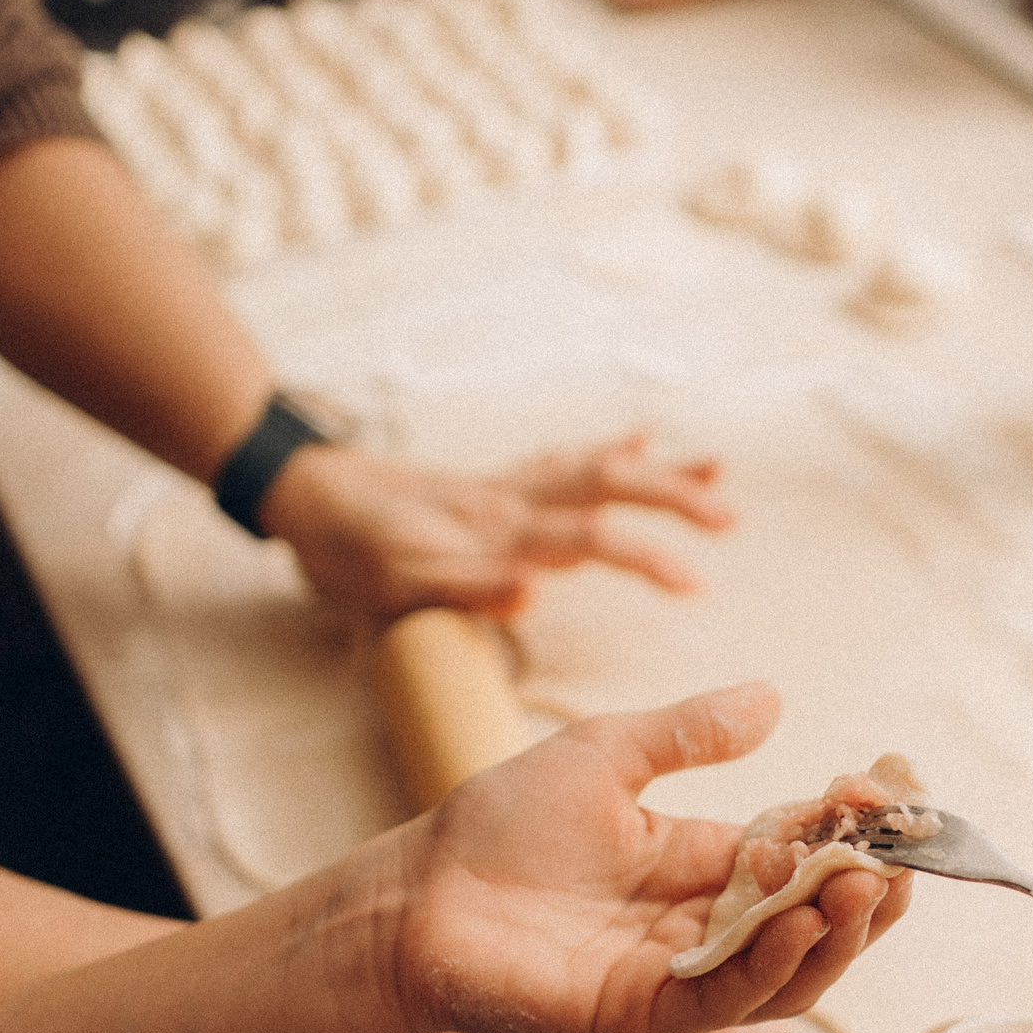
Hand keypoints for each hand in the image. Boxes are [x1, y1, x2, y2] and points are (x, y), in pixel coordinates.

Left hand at [265, 434, 733, 618]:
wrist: (301, 491)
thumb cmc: (341, 549)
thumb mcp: (388, 586)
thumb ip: (460, 586)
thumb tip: (534, 591)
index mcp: (494, 531)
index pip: (586, 539)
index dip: (644, 556)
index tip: (695, 581)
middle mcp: (510, 502)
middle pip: (606, 489)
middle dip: (673, 498)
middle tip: (731, 517)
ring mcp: (507, 489)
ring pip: (596, 470)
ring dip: (659, 472)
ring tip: (718, 472)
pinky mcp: (498, 487)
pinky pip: (567, 463)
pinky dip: (612, 450)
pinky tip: (645, 441)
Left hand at [387, 683, 912, 1032]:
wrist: (415, 895)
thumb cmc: (497, 825)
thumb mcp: (605, 754)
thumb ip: (689, 734)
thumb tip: (774, 697)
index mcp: (699, 864)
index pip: (800, 853)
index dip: (845, 828)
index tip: (883, 791)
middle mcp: (701, 926)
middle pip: (814, 922)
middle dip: (866, 892)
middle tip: (899, 855)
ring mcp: (677, 978)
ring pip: (789, 971)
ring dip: (838, 935)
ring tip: (868, 886)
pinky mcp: (643, 1019)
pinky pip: (727, 1000)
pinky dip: (774, 966)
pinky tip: (802, 924)